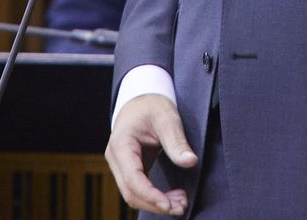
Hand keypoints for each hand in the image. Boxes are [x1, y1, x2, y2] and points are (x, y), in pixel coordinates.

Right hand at [105, 94, 195, 214]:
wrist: (142, 99)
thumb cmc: (152, 106)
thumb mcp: (167, 119)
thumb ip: (177, 142)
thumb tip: (190, 161)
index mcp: (122, 144)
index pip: (132, 178)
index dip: (150, 195)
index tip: (170, 205)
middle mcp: (116, 157)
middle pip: (131, 192)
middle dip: (156, 204)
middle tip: (182, 206)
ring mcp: (120, 165)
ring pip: (133, 195)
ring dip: (155, 203)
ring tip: (181, 203)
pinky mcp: (129, 169)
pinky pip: (138, 189)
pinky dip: (154, 197)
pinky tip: (172, 197)